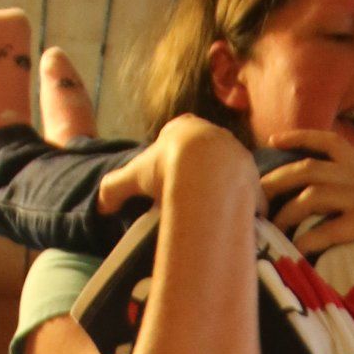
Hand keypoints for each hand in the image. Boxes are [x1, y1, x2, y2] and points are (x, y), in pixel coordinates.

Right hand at [95, 114, 259, 215]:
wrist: (207, 172)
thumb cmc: (167, 168)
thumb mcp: (132, 176)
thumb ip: (113, 188)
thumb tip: (101, 206)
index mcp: (184, 128)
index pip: (177, 136)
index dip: (170, 156)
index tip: (165, 178)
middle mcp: (214, 135)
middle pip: (205, 155)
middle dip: (197, 173)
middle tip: (186, 198)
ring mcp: (237, 154)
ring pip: (228, 173)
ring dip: (220, 190)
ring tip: (208, 214)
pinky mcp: (252, 177)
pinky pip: (248, 197)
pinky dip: (240, 211)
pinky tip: (231, 225)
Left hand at [258, 128, 353, 290]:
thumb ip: (352, 198)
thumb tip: (312, 201)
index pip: (331, 142)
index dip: (300, 137)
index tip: (273, 142)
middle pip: (310, 168)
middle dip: (278, 180)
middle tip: (258, 195)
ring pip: (312, 196)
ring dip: (287, 214)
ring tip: (275, 229)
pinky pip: (327, 229)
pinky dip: (307, 240)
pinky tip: (298, 251)